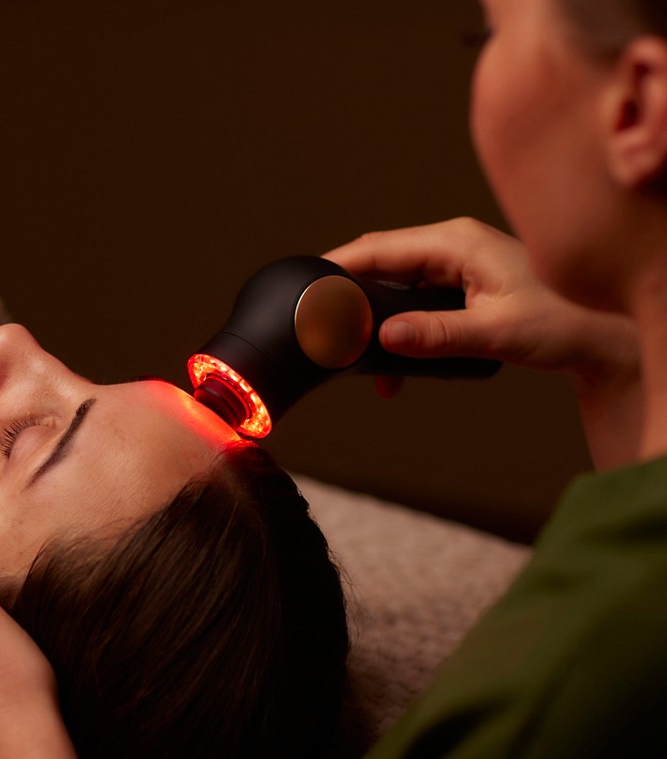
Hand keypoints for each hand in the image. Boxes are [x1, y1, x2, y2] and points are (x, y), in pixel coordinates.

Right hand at [325, 218, 641, 466]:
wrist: (602, 333)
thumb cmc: (564, 322)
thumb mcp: (496, 332)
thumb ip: (437, 335)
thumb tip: (384, 336)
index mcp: (456, 242)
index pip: (379, 248)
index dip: (336, 266)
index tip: (303, 285)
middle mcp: (452, 245)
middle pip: (379, 263)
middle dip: (347, 296)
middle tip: (316, 328)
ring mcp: (455, 263)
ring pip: (393, 285)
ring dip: (372, 321)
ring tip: (356, 362)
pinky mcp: (459, 285)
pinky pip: (411, 301)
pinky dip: (395, 330)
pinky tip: (392, 369)